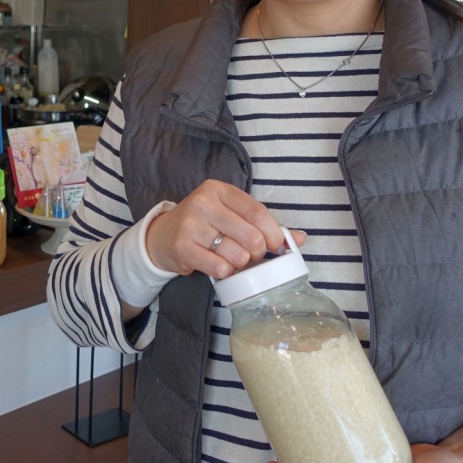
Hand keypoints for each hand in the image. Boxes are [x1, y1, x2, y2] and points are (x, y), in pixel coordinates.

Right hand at [142, 179, 303, 278]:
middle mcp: (203, 203)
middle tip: (252, 255)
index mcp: (218, 190)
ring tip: (231, 259)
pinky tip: (218, 266)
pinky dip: (225, 272)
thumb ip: (263, 224)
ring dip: (240, 264)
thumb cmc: (204, 225)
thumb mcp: (230, 215)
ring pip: (237, 255)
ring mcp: (190, 225)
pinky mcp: (182, 247)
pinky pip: (219, 268)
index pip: (257, 211)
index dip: (274, 232)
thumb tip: (300, 238)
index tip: (278, 246)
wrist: (162, 236)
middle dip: (258, 252)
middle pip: (250, 236)